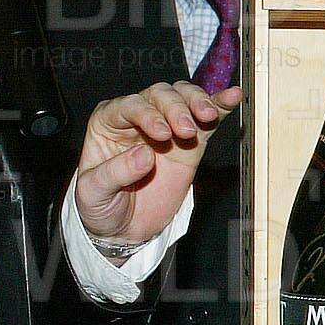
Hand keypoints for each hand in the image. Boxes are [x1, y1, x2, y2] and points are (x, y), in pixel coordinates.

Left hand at [73, 82, 241, 244]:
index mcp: (108, 122)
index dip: (148, 114)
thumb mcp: (93, 193)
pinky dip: (219, 105)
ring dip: (197, 102)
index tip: (162, 134)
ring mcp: (167, 127)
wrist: (124, 229)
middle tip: (185, 131)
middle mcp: (138, 118)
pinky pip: (206, 120)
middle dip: (176, 108)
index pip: (130, 105)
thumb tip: (144, 155)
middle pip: (160, 95)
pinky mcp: (190, 143)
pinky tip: (231, 97)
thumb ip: (115, 173)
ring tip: (207, 117)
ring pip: (183, 98)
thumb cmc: (101, 205)